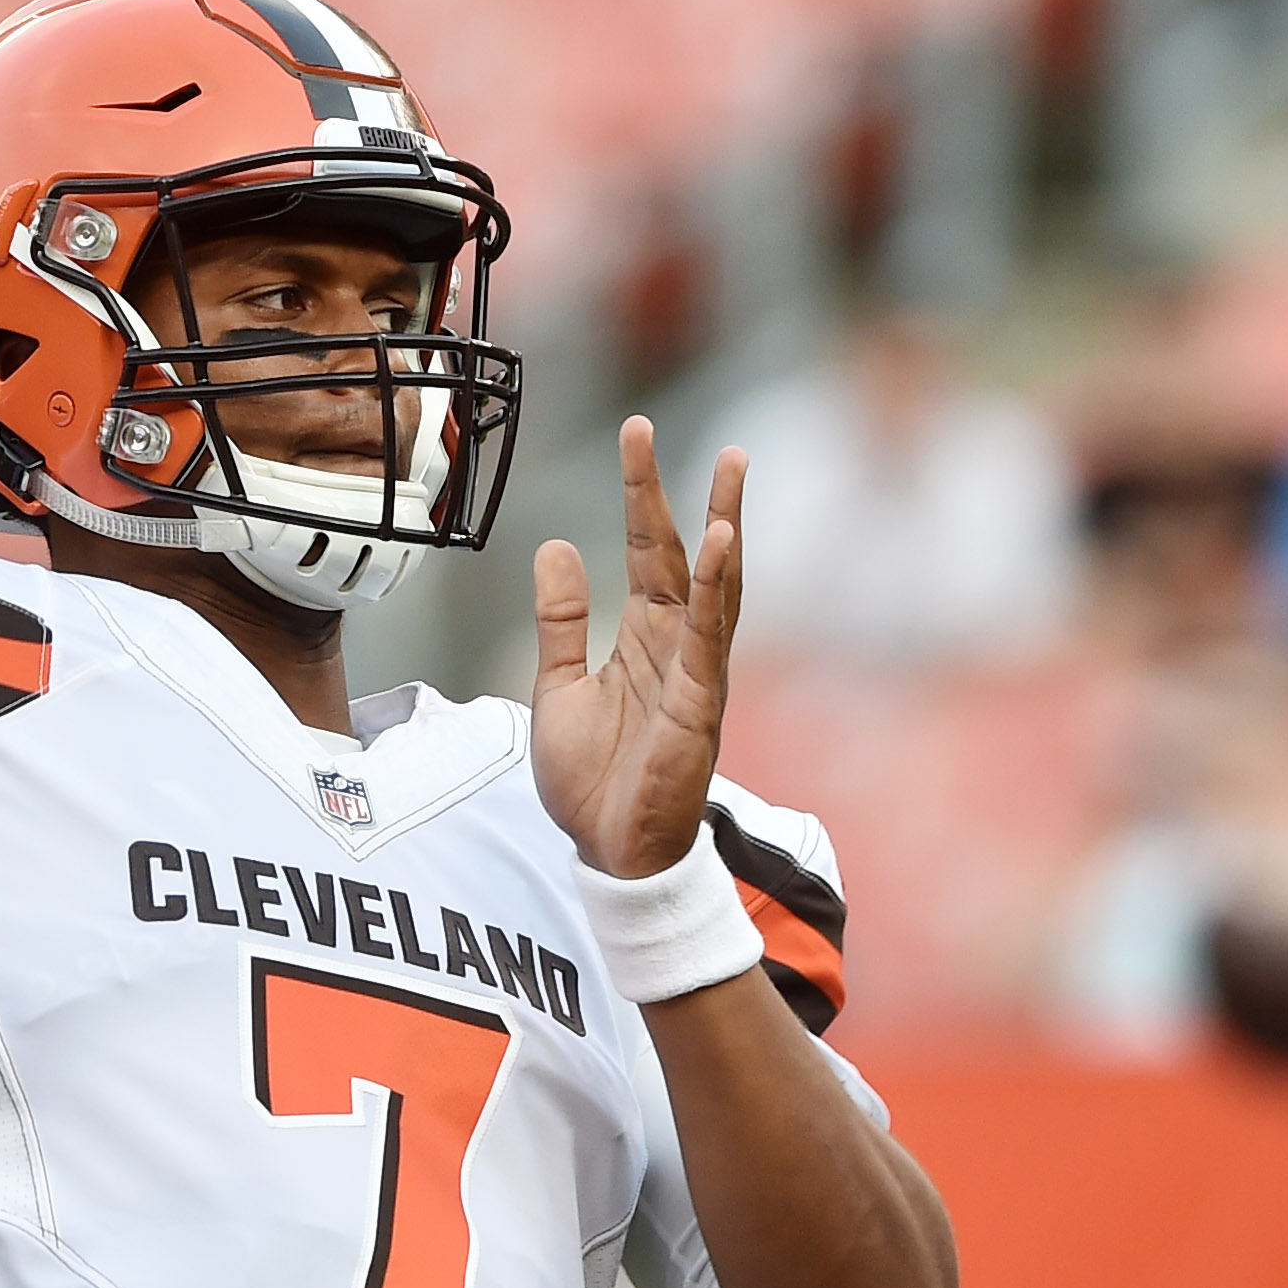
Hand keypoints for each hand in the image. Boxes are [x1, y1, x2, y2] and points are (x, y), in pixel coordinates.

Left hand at [530, 418, 744, 877]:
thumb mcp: (558, 687)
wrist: (608, 856)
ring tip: (731, 474)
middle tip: (703, 436)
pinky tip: (721, 546)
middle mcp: (678, 648)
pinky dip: (716, 591)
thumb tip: (556, 546)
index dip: (641, 493)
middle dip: (692, 495)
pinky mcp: (699, 708)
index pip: (645, 551)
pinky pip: (711, 640)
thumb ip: (561, 621)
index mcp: (645, 639)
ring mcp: (695, 676)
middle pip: (688, 557)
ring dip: (724, 531)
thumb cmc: (593, 782)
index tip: (635, 432)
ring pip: (716, 591)